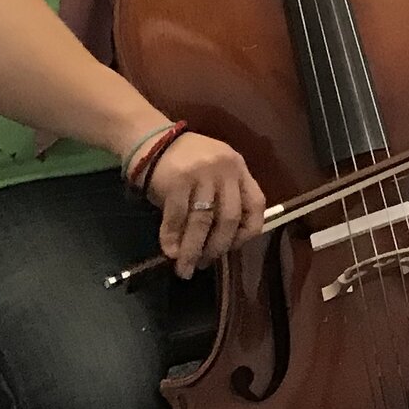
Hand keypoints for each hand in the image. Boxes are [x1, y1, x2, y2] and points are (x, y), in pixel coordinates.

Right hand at [148, 132, 267, 276]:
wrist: (153, 140)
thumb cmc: (187, 160)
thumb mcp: (216, 171)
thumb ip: (224, 197)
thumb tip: (222, 241)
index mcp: (239, 169)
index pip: (256, 204)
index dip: (247, 231)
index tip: (232, 248)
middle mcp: (225, 171)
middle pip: (229, 218)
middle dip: (217, 247)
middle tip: (205, 264)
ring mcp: (201, 175)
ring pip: (202, 222)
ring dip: (193, 250)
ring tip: (185, 268)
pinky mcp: (176, 181)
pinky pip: (176, 218)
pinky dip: (172, 239)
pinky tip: (170, 253)